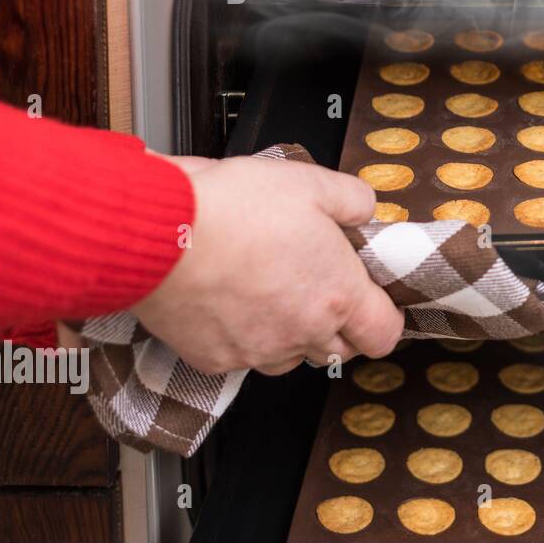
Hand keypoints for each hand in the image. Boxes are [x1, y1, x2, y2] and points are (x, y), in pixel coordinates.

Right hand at [131, 155, 402, 374]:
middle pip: (339, 349)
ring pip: (288, 356)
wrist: (159, 231)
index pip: (384, 334)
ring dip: (288, 333)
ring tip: (267, 290)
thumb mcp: (311, 183)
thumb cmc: (234, 207)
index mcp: (338, 296)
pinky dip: (239, 335)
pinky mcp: (214, 359)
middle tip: (315, 285)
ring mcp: (258, 351)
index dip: (382, 318)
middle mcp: (303, 333)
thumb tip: (365, 211)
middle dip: (336, 324)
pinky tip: (228, 300)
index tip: (372, 301)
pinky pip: (240, 356)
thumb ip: (353, 200)